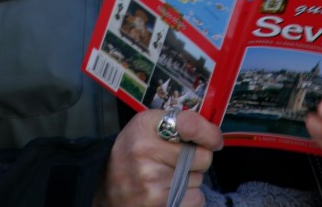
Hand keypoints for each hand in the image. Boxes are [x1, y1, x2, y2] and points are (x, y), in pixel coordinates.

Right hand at [94, 108, 222, 206]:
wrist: (106, 185)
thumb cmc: (133, 151)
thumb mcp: (146, 125)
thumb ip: (176, 122)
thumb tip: (212, 133)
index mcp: (147, 126)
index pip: (190, 125)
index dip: (209, 133)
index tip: (215, 139)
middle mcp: (148, 151)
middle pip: (202, 156)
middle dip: (199, 157)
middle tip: (182, 158)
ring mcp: (152, 180)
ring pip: (199, 180)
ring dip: (191, 178)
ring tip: (169, 174)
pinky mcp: (158, 204)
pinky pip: (196, 199)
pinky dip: (189, 197)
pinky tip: (171, 190)